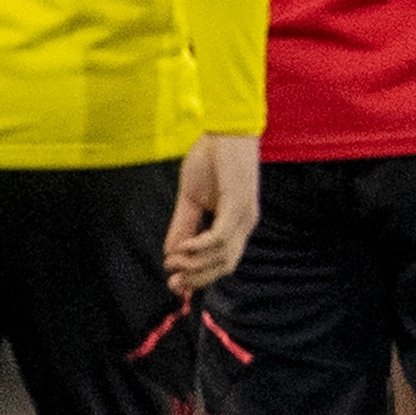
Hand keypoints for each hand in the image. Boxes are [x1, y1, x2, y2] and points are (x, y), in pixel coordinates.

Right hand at [164, 131, 260, 294]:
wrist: (225, 128)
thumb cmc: (211, 159)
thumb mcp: (190, 198)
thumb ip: (182, 226)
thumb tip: (170, 253)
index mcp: (236, 223)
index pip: (223, 261)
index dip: (200, 277)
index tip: (176, 286)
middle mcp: (245, 223)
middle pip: (225, 266)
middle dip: (197, 278)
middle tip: (173, 282)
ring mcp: (244, 215)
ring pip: (224, 256)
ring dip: (196, 265)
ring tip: (173, 262)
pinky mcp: (238, 203)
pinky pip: (220, 236)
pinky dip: (200, 247)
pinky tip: (182, 248)